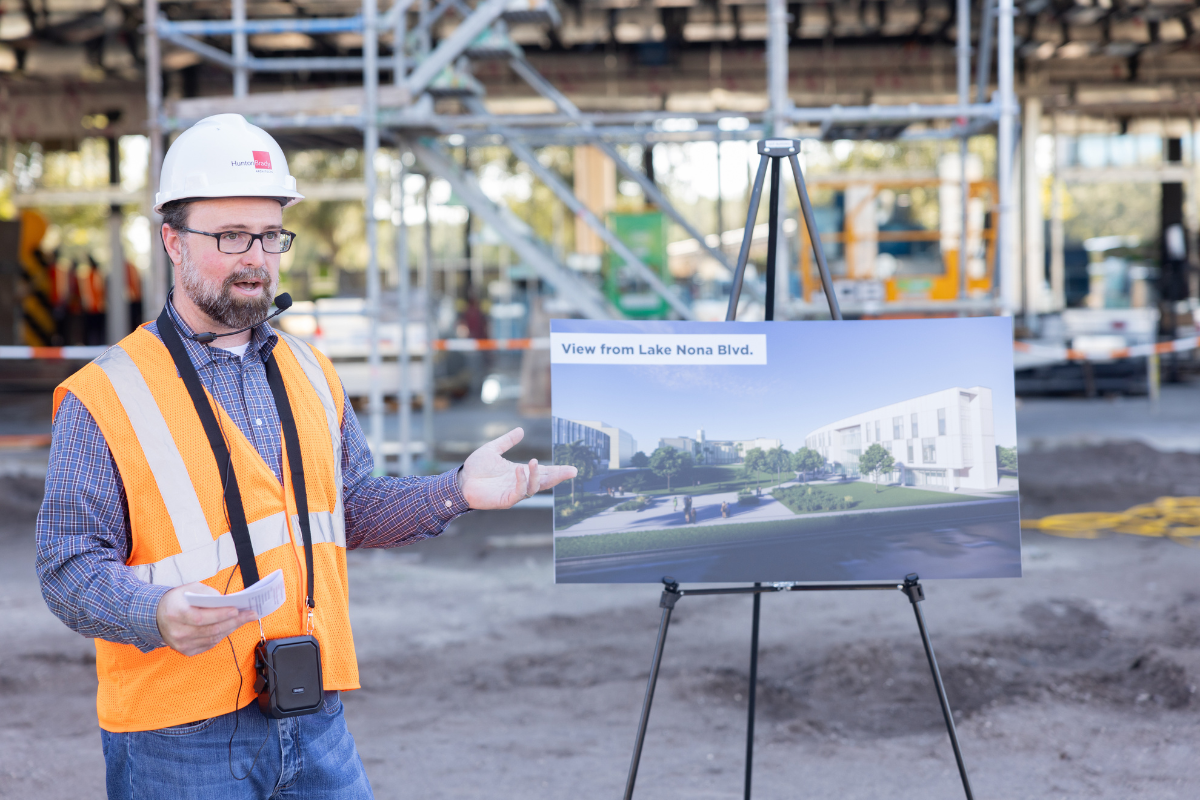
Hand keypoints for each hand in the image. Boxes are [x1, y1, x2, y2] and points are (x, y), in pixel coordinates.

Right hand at [156, 583, 256, 656]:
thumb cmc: (177, 600)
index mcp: (175, 614)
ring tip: (244, 619)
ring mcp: (181, 644)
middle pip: (210, 630)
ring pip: (212, 638)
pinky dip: (222, 635)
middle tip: (250, 614)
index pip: (201, 617)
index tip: (236, 610)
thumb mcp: (188, 588)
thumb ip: (206, 593)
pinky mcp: (186, 650)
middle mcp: (177, 632)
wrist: (157, 616)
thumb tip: (225, 601)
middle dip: (233, 621)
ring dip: (230, 628)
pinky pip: (209, 644)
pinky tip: (231, 626)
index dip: (220, 615)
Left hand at [458, 427, 576, 509]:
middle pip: (544, 481)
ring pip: (534, 488)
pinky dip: (521, 481)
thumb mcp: (493, 449)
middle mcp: (520, 483)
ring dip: (536, 475)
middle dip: (558, 476)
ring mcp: (513, 492)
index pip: (543, 471)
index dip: (558, 470)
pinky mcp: (505, 500)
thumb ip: (507, 441)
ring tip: (533, 462)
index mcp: (520, 472)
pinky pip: (518, 492)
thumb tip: (521, 430)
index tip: (573, 469)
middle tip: (572, 471)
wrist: (460, 481)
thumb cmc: (475, 468)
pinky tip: (519, 469)